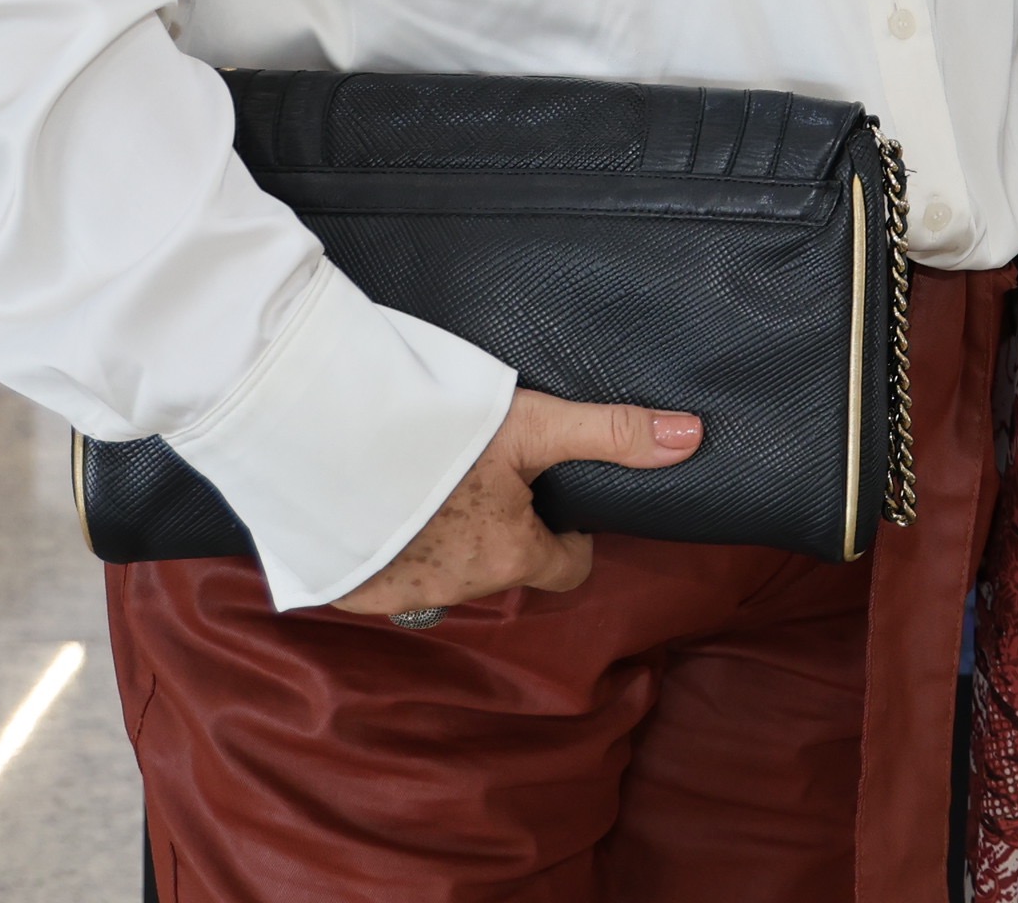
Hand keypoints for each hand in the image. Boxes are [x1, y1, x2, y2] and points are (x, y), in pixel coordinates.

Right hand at [330, 389, 698, 618]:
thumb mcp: (532, 422)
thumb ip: (611, 433)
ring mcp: (400, 595)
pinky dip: (389, 551)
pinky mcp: (349, 589)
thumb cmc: (437, 433)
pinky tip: (382, 508)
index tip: (559, 503)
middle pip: (503, 567)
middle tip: (487, 480)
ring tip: (434, 489)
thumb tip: (693, 438)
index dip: (570, 535)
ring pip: (444, 576)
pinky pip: (383, 580)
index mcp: (511, 556)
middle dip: (503, 533)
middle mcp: (460, 589)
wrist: (323, 437)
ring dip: (445, 544)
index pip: (567, 568)